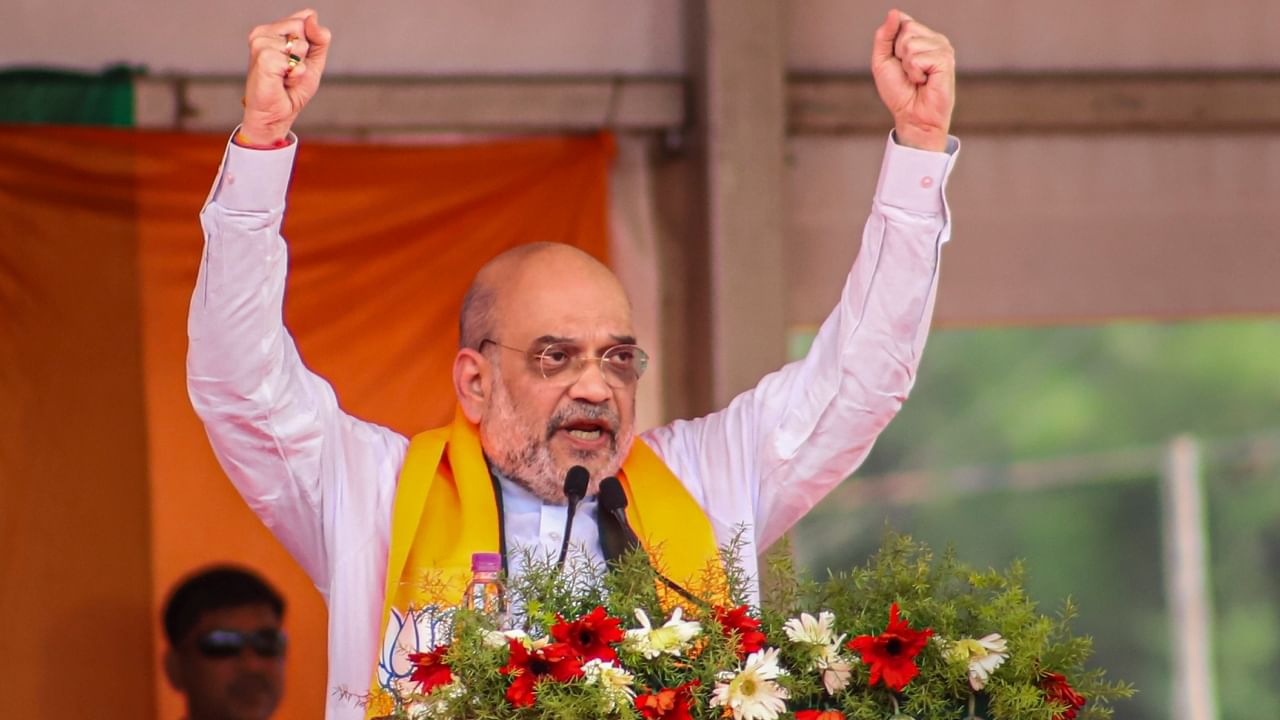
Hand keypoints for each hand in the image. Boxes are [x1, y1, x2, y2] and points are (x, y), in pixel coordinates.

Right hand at [239, 9, 331, 145]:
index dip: (310, 43)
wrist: (277, 113)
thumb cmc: (291, 88)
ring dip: (299, 67)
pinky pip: (295, 61)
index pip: (305, 18)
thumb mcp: (313, 60)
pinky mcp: (263, 57)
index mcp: (272, 29)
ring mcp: (260, 43)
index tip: (296, 59)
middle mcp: (263, 32)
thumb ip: (319, 38)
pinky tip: (282, 82)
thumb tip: (312, 18)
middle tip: (290, 70)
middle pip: (302, 28)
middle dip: (304, 54)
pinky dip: (295, 76)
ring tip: (285, 77)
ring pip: (300, 45)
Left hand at [871, 9, 954, 151]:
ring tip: (917, 78)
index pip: (902, 21)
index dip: (893, 43)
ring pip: (911, 43)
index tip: (898, 61)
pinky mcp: (946, 59)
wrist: (912, 116)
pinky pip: (918, 57)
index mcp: (921, 37)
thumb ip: (884, 36)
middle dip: (899, 54)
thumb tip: (894, 12)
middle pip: (906, 29)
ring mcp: (943, 48)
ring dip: (907, 66)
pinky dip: (915, 73)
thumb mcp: (882, 61)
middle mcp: (935, 39)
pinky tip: (924, 81)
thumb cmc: (900, 92)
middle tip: (909, 72)